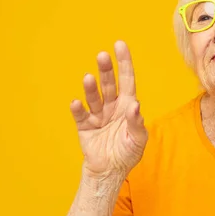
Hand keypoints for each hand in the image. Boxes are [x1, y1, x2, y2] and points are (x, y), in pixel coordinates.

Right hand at [70, 41, 147, 180]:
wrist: (110, 171)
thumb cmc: (127, 153)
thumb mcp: (138, 139)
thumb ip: (136, 122)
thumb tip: (135, 105)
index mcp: (127, 105)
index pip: (126, 80)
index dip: (124, 63)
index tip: (119, 45)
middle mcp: (112, 106)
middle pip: (109, 84)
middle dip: (106, 70)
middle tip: (102, 55)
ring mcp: (97, 115)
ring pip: (94, 97)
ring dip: (91, 87)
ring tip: (89, 78)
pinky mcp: (84, 126)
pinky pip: (80, 115)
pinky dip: (78, 108)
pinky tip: (76, 102)